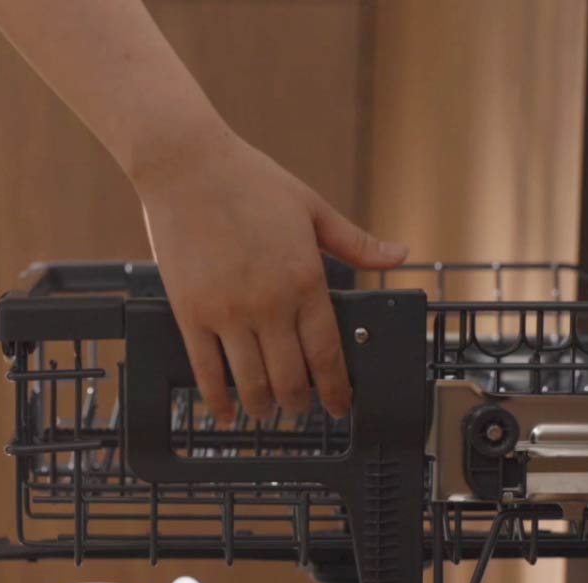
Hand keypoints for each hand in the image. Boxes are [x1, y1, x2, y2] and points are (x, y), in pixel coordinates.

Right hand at [134, 130, 408, 423]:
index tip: (339, 406)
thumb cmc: (250, 180)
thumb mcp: (313, 208)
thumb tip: (400, 255)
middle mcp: (270, 304)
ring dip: (263, 407)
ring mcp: (228, 312)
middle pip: (291, 378)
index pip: (327, 353)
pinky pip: (206, 371)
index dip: (336, 389)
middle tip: (301, 408)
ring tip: (266, 412)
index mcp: (306, 280)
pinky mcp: (191, 312)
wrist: (187, 164)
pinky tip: (225, 412)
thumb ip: (357, 241)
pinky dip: (217, 400)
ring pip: (251, 383)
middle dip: (300, 403)